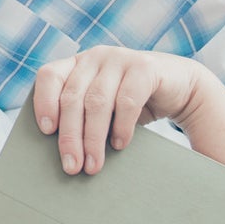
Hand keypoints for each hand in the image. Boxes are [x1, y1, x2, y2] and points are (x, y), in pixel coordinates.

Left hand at [33, 46, 204, 174]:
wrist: (180, 89)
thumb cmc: (132, 104)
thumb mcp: (103, 108)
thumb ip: (82, 118)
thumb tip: (63, 155)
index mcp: (77, 64)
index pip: (49, 76)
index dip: (44, 102)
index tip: (46, 131)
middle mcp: (95, 57)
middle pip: (72, 97)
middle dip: (70, 136)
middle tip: (72, 167)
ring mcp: (120, 58)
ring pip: (97, 102)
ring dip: (93, 138)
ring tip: (93, 165)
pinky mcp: (145, 67)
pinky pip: (127, 100)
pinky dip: (121, 127)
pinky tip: (120, 145)